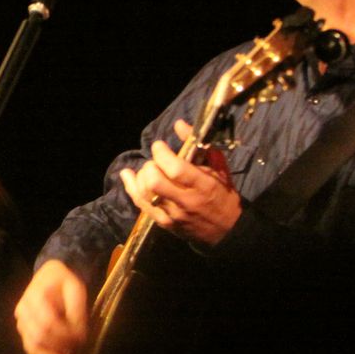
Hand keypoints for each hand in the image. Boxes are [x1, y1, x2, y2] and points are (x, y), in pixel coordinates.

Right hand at [14, 260, 88, 353]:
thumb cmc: (63, 282)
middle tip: (79, 353)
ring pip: (32, 347)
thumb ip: (77, 311)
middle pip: (39, 337)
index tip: (83, 339)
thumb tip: (80, 335)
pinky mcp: (24, 332)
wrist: (49, 277)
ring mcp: (21, 323)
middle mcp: (23, 311)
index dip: (65, 335)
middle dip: (61, 348)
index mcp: (35, 296)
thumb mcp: (76, 288)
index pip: (48, 322)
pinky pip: (31, 350)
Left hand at [119, 120, 241, 246]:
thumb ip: (200, 145)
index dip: (162, 154)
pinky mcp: (163, 222)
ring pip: (144, 192)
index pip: (176, 169)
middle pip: (155, 182)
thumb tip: (179, 124)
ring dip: (141, 176)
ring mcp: (172, 214)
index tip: (160, 146)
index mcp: (203, 186)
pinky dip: (131, 187)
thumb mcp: (219, 168)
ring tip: (150, 169)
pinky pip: (140, 203)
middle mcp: (186, 201)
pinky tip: (127, 175)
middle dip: (151, 165)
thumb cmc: (223, 194)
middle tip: (157, 161)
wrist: (226, 229)